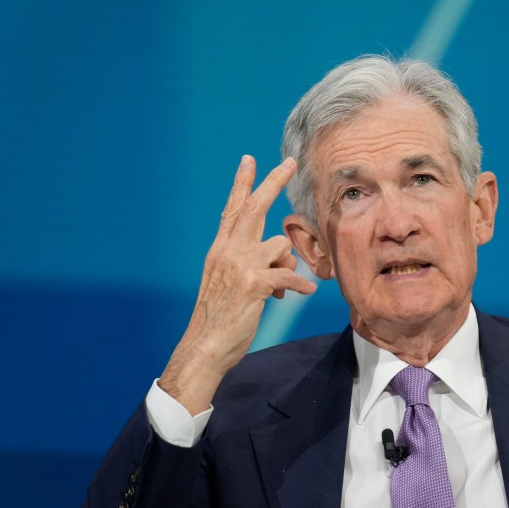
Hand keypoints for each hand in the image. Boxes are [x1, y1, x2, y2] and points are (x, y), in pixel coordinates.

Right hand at [159, 155, 316, 413]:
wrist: (205, 347)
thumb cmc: (221, 318)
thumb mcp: (233, 283)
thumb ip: (255, 263)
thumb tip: (285, 258)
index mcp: (220, 249)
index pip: (232, 209)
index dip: (242, 183)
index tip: (249, 159)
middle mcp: (227, 251)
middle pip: (254, 208)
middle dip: (273, 182)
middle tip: (290, 163)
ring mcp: (239, 266)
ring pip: (281, 246)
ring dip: (289, 265)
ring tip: (282, 288)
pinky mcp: (253, 284)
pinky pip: (289, 276)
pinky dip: (300, 285)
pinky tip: (303, 294)